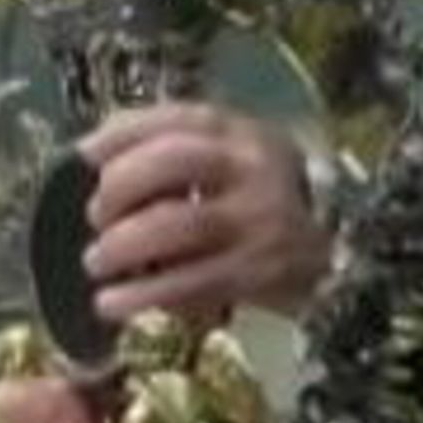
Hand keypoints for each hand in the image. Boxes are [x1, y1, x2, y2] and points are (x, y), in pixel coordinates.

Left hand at [79, 103, 330, 320]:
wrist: (338, 255)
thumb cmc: (261, 203)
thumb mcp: (233, 161)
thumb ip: (174, 148)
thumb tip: (89, 150)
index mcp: (245, 134)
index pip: (179, 118)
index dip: (123, 135)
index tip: (84, 156)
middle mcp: (255, 169)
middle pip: (175, 160)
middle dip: (121, 187)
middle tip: (95, 216)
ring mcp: (260, 221)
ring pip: (179, 224)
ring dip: (124, 245)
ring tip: (96, 263)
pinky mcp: (259, 273)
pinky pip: (192, 282)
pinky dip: (145, 295)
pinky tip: (114, 304)